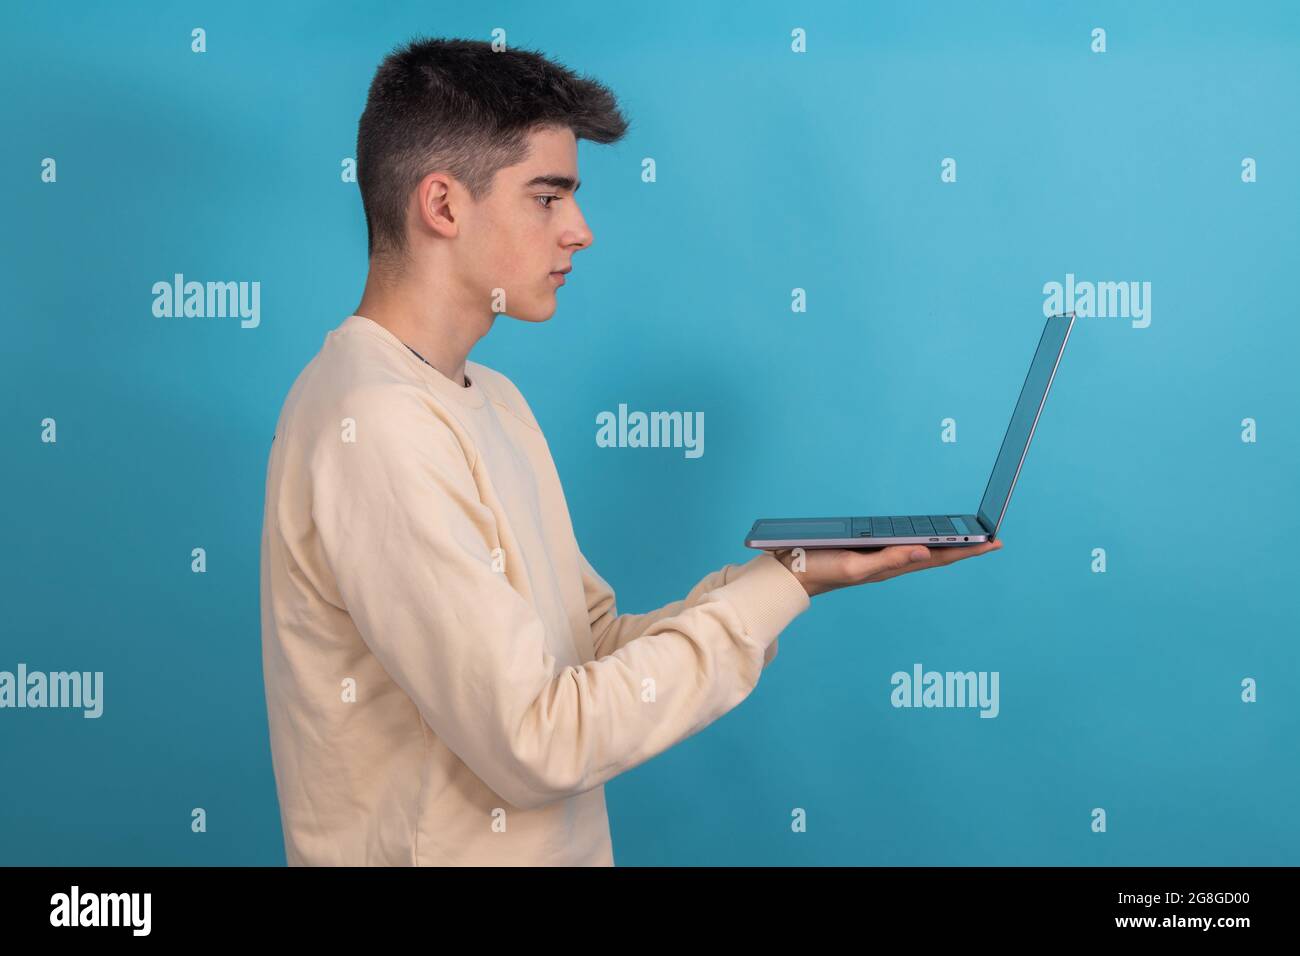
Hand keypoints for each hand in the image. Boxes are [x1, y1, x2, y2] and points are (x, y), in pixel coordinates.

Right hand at [772, 539, 1002, 597]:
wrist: (792, 574)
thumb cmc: (821, 571)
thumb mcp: (855, 567)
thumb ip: (889, 560)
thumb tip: (925, 551)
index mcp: (892, 567)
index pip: (939, 558)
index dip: (968, 550)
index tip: (994, 542)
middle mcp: (891, 564)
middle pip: (937, 555)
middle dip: (965, 547)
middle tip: (992, 538)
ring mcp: (881, 560)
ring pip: (923, 552)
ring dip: (946, 545)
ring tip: (967, 538)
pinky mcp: (869, 553)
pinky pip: (904, 547)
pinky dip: (922, 541)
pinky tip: (926, 538)